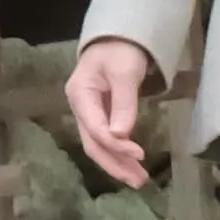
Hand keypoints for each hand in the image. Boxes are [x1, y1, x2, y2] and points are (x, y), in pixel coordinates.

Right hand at [64, 36, 151, 189]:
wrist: (117, 38)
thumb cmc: (120, 50)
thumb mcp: (125, 71)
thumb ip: (124, 103)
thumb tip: (122, 135)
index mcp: (80, 95)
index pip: (96, 128)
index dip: (116, 144)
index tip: (140, 154)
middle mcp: (79, 109)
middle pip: (93, 144)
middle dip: (115, 164)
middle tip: (138, 181)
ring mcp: (88, 114)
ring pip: (99, 146)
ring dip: (118, 164)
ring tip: (139, 180)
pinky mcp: (99, 117)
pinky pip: (106, 140)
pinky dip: (119, 154)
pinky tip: (131, 165)